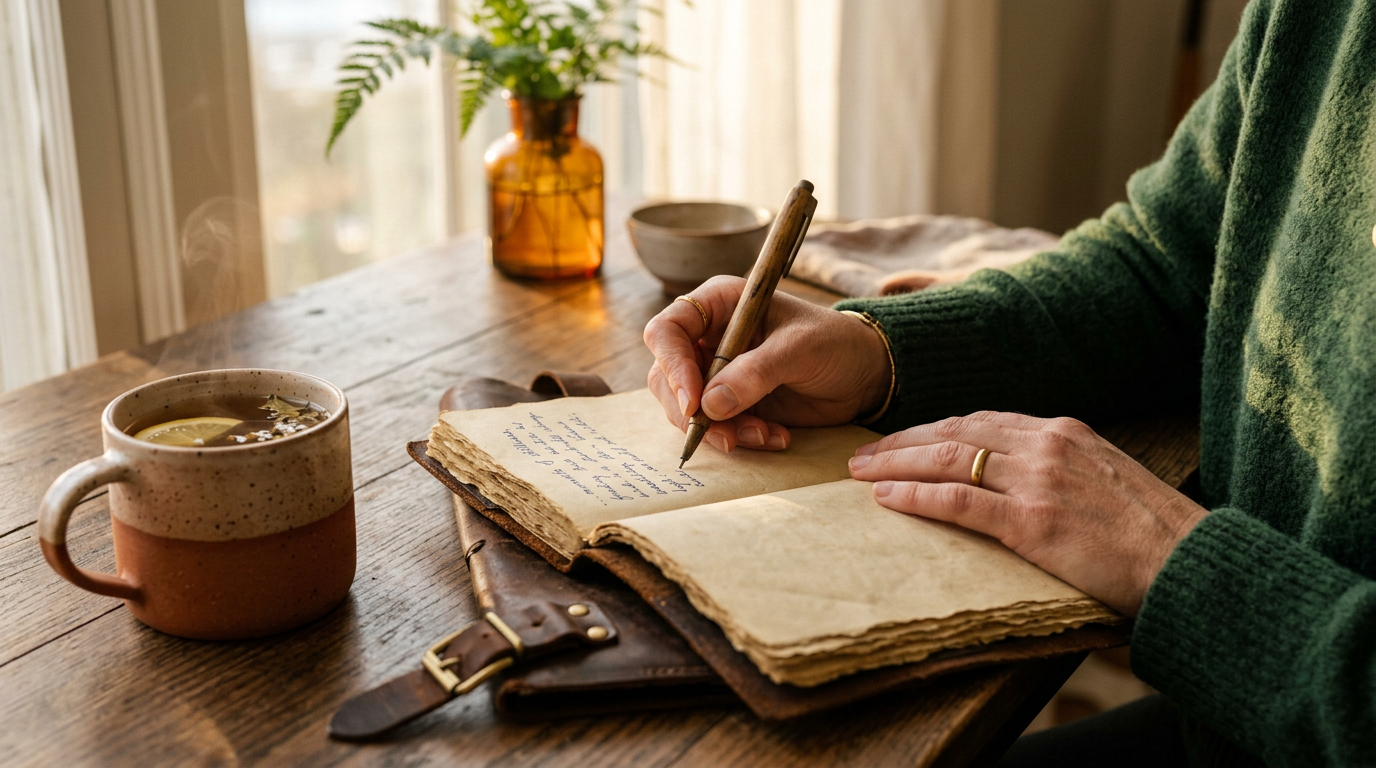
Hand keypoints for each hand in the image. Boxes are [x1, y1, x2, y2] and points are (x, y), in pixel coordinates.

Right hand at [643, 276, 890, 453]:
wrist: (864, 375)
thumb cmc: (835, 343)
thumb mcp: (800, 350)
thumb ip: (756, 373)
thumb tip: (710, 404)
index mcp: (719, 304)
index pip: (668, 331)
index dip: (672, 366)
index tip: (693, 402)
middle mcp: (709, 337)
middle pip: (666, 376)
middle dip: (692, 411)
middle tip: (726, 435)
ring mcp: (716, 372)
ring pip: (686, 408)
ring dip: (719, 430)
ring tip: (763, 436)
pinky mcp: (730, 403)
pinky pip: (714, 427)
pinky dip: (738, 438)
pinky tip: (774, 438)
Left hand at [847, 411, 1205, 615]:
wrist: (1190, 563)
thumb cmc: (1152, 534)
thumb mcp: (1104, 479)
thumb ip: (1061, 470)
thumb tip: (1018, 484)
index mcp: (1064, 431)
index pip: (980, 420)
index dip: (932, 429)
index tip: (901, 440)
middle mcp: (1046, 445)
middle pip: (953, 432)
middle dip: (901, 442)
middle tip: (862, 453)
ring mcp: (1038, 481)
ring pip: (946, 461)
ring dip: (894, 465)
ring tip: (859, 473)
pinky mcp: (1033, 522)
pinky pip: (957, 502)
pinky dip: (916, 497)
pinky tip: (887, 499)